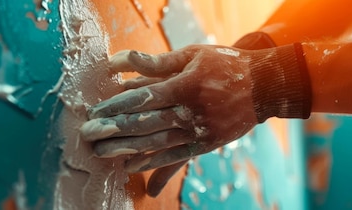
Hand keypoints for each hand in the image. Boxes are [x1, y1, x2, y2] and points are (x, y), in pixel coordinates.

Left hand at [82, 44, 258, 171]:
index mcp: (186, 85)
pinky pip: (176, 157)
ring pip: (157, 142)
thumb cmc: (224, 65)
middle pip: (146, 123)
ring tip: (102, 153)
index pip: (144, 98)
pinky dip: (153, 163)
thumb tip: (121, 61)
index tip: (95, 112)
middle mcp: (191, 110)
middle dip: (114, 130)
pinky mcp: (207, 144)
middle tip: (88, 136)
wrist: (262, 85)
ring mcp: (200, 130)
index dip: (117, 106)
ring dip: (127, 149)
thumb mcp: (192, 55)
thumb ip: (157, 62)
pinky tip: (132, 167)